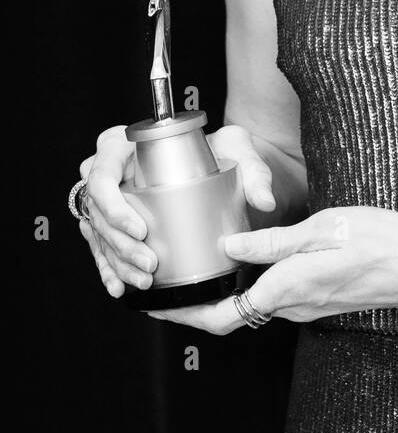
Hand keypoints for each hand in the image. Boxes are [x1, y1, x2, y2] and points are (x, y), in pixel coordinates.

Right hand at [78, 123, 276, 297]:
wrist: (223, 162)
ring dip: (117, 262)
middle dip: (119, 243)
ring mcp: (109, 198)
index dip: (112, 205)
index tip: (141, 229)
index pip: (101, 172)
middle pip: (97, 210)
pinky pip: (102, 246)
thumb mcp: (238, 147)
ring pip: (98, 233)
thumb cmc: (222, 148)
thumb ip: (254, 168)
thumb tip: (264, 202)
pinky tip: (120, 288)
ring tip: (144, 280)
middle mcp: (111, 171)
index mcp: (125, 144)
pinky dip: (109, 269)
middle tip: (150, 264)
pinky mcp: (115, 221)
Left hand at [143, 206, 397, 334]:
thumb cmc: (384, 243)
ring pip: (255, 303)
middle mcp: (294, 306)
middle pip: (233, 313)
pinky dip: (254, 282)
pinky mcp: (322, 299)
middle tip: (173, 278)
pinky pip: (277, 296)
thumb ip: (274, 240)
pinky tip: (253, 257)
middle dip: (199, 301)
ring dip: (227, 290)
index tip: (157, 303)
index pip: (222, 316)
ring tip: (207, 262)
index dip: (184, 314)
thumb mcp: (324, 228)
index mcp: (288, 289)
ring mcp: (309, 306)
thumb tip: (230, 244)